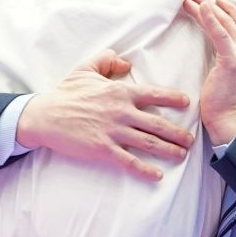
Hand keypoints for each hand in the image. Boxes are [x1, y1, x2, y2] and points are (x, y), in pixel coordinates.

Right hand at [16, 50, 194, 181]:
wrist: (45, 116)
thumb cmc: (66, 93)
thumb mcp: (86, 69)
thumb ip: (107, 60)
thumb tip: (126, 63)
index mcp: (119, 92)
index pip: (154, 94)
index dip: (173, 98)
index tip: (187, 103)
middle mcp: (121, 112)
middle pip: (157, 123)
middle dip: (178, 133)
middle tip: (191, 140)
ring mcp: (113, 132)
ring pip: (148, 143)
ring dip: (169, 150)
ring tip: (181, 156)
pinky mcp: (103, 150)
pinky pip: (129, 161)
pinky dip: (145, 170)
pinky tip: (157, 176)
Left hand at [185, 0, 235, 144]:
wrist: (229, 122)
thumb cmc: (224, 104)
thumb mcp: (229, 78)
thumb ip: (228, 62)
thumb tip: (215, 53)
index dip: (229, 12)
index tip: (215, 3)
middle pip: (234, 21)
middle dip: (216, 6)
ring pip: (225, 24)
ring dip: (208, 8)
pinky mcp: (231, 61)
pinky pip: (220, 34)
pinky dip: (211, 19)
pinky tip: (201, 7)